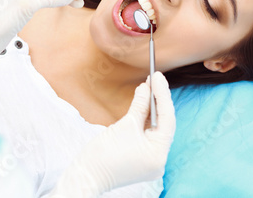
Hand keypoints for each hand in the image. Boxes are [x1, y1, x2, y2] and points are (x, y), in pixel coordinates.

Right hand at [49, 72, 175, 196]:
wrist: (85, 177)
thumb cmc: (103, 154)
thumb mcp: (125, 125)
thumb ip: (140, 105)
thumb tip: (147, 87)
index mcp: (158, 154)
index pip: (167, 118)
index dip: (163, 95)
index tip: (158, 76)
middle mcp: (159, 159)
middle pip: (164, 123)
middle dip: (158, 100)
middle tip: (155, 78)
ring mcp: (152, 160)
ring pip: (156, 128)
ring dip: (152, 107)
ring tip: (149, 85)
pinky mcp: (143, 158)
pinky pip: (148, 134)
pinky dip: (145, 119)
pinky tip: (144, 101)